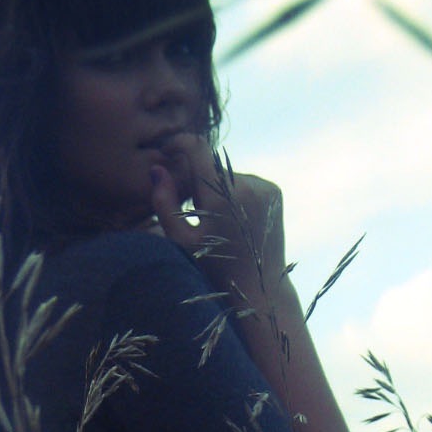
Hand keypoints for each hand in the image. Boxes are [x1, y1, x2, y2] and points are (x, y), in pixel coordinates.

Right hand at [149, 134, 286, 309]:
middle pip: (211, 165)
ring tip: (216, 222)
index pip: (198, 148)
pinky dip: (235, 194)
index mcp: (221, 197)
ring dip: (217, 189)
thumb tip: (157, 169)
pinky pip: (246, 182)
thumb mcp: (181, 240)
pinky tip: (234, 220)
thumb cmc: (214, 268)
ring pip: (228, 175)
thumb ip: (164, 203)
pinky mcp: (274, 191)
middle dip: (197, 179)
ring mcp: (264, 187)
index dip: (179, 142)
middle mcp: (246, 185)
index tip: (167, 150)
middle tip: (192, 209)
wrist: (259, 288)